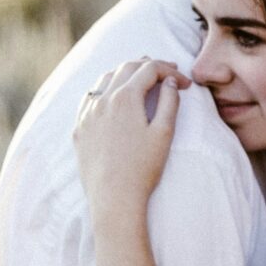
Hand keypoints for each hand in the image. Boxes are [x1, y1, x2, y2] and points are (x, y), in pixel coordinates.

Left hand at [74, 58, 187, 225]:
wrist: (113, 198)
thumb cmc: (142, 168)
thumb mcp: (164, 133)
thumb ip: (170, 102)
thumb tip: (171, 83)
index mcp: (125, 97)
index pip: (150, 69)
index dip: (170, 71)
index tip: (185, 83)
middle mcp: (102, 100)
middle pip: (127, 68)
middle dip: (149, 66)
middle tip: (167, 73)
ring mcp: (87, 114)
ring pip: (105, 79)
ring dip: (126, 74)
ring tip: (141, 79)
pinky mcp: (79, 129)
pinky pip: (90, 98)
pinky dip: (105, 90)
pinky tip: (113, 97)